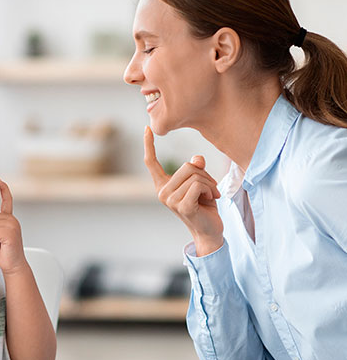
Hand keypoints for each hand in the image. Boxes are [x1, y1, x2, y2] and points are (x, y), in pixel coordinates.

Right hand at [144, 126, 223, 255]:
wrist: (210, 231)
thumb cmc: (204, 205)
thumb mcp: (201, 182)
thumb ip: (196, 169)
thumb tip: (197, 159)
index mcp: (163, 185)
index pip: (151, 162)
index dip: (148, 145)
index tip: (147, 128)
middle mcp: (162, 192)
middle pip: (186, 167)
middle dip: (204, 174)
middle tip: (210, 188)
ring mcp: (170, 200)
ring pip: (194, 175)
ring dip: (209, 183)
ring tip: (211, 195)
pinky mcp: (181, 206)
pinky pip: (198, 185)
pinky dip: (210, 189)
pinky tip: (212, 199)